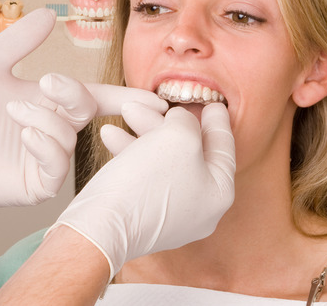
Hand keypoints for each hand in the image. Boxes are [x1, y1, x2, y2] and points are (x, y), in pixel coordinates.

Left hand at [0, 9, 166, 207]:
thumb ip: (19, 41)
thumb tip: (48, 13)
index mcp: (50, 102)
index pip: (96, 97)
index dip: (124, 98)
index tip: (150, 98)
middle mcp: (54, 129)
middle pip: (87, 112)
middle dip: (74, 95)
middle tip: (49, 84)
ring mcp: (45, 158)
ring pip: (70, 139)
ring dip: (49, 120)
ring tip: (16, 112)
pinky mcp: (33, 183)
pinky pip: (56, 168)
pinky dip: (47, 146)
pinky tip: (27, 134)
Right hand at [49, 102, 235, 279]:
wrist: (102, 226)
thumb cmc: (146, 181)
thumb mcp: (178, 136)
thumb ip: (188, 121)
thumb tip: (181, 120)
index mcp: (218, 193)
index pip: (224, 148)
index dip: (217, 120)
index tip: (214, 103)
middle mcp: (199, 209)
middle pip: (190, 152)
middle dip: (168, 122)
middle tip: (156, 101)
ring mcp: (170, 216)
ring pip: (162, 161)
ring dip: (144, 133)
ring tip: (125, 111)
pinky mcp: (143, 217)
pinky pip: (143, 176)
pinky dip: (131, 153)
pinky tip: (111, 135)